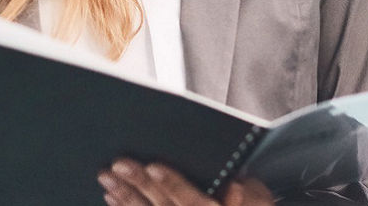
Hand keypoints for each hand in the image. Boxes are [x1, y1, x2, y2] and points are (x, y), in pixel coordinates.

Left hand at [99, 159, 275, 205]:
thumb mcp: (260, 199)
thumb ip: (249, 194)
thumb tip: (233, 186)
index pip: (193, 201)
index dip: (173, 184)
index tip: (153, 166)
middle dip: (139, 186)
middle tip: (118, 165)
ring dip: (126, 198)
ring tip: (107, 178)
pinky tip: (113, 197)